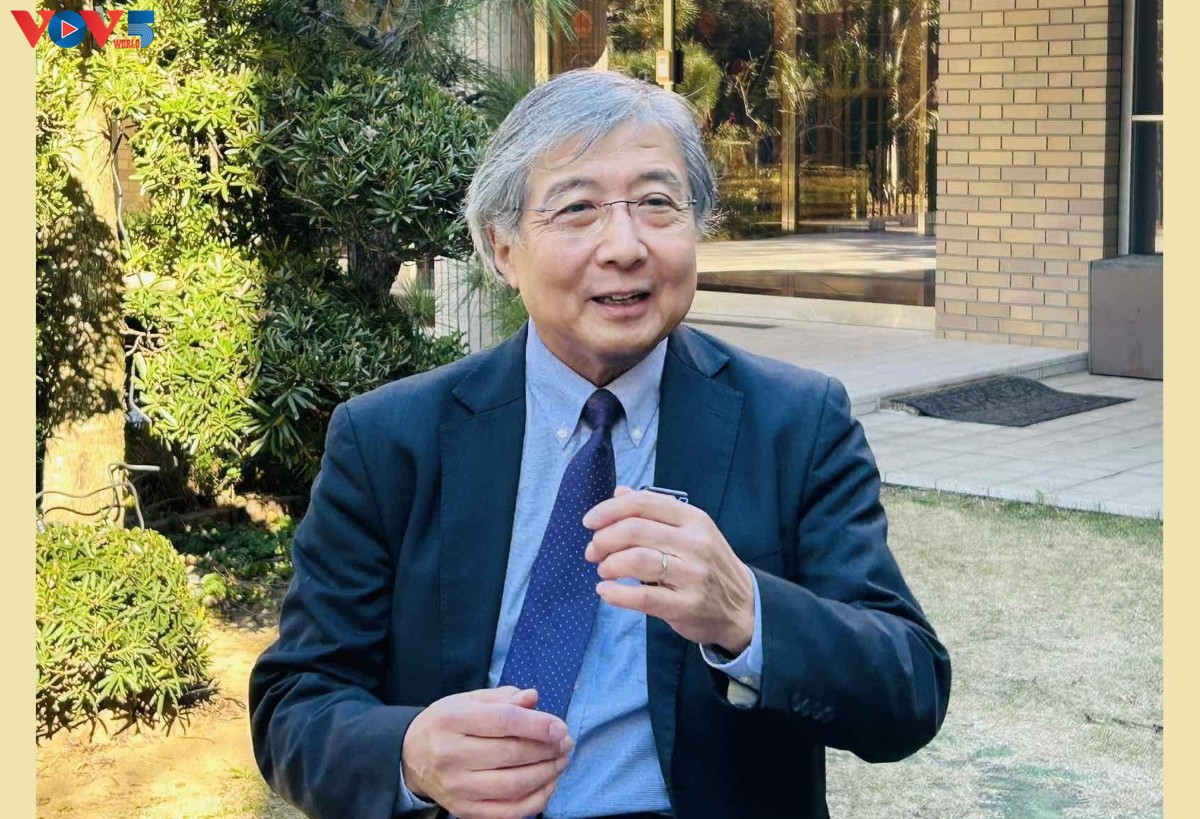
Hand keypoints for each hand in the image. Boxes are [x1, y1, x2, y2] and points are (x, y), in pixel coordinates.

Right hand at [401, 686, 572, 818]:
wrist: (411, 757)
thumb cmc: (446, 724)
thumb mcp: (468, 701)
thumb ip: (502, 699)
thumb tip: (533, 698)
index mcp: (452, 720)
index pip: (502, 722)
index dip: (537, 725)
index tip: (560, 727)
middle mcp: (451, 755)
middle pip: (511, 754)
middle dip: (547, 749)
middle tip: (566, 743)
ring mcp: (457, 787)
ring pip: (513, 785)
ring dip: (546, 773)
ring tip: (561, 761)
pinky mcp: (464, 811)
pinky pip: (509, 812)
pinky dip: (536, 800)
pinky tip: (548, 783)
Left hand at [583, 486, 754, 653]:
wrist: (744, 607)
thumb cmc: (709, 565)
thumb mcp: (690, 531)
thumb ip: (654, 511)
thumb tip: (619, 492)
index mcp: (694, 519)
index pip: (644, 504)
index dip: (610, 510)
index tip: (589, 522)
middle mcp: (695, 543)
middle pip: (636, 530)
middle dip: (604, 539)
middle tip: (592, 551)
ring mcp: (692, 575)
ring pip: (639, 560)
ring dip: (610, 564)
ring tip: (602, 570)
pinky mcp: (686, 606)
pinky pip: (644, 597)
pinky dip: (618, 594)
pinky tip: (605, 591)